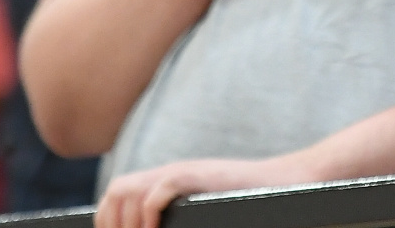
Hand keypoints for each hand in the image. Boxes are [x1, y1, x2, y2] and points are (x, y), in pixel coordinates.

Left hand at [97, 155, 289, 227]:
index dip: (107, 222)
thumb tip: (158, 227)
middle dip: (112, 224)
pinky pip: (160, 190)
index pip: (116, 195)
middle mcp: (171, 173)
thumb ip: (179, 218)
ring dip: (129, 222)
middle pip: (116, 191)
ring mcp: (185, 172)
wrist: (287, 182)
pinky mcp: (201, 175)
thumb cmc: (251, 203)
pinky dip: (150, 213)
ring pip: (129, 190)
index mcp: (168, 182)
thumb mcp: (205, 212)